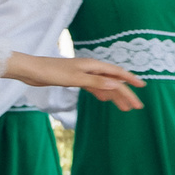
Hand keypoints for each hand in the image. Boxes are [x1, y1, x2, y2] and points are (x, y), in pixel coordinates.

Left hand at [4, 53, 145, 111]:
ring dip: (114, 96)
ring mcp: (84, 74)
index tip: (142, 87)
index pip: (117, 73)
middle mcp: (91, 69)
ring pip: (104, 86)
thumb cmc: (52, 72)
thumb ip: (96, 81)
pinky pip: (94, 87)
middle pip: (113, 81)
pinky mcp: (76, 80)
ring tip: (124, 108)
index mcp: (93, 66)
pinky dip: (101, 94)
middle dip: (125, 94)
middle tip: (136, 107)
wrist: (32, 70)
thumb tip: (117, 83)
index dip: (131, 80)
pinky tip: (105, 100)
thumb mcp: (75, 78)